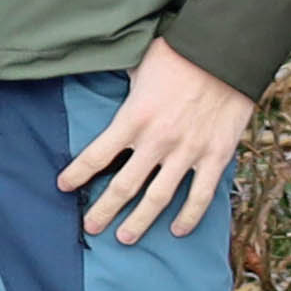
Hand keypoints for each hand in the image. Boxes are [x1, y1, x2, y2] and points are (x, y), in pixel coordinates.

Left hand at [61, 39, 254, 244]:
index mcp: (133, 118)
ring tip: (124, 238)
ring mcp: (187, 152)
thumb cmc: (179, 53)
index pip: (96, 155)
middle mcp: (157, 141)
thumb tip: (100, 73)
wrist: (227, 52)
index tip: (63, 186)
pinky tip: (176, 230)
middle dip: (103, 210)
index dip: (77, 174)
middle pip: (123, 186)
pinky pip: (200, 195)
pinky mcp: (215, 156)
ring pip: (158, 198)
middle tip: (90, 227)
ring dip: (139, 221)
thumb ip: (122, 83)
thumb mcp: (138, 64)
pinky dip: (189, 217)